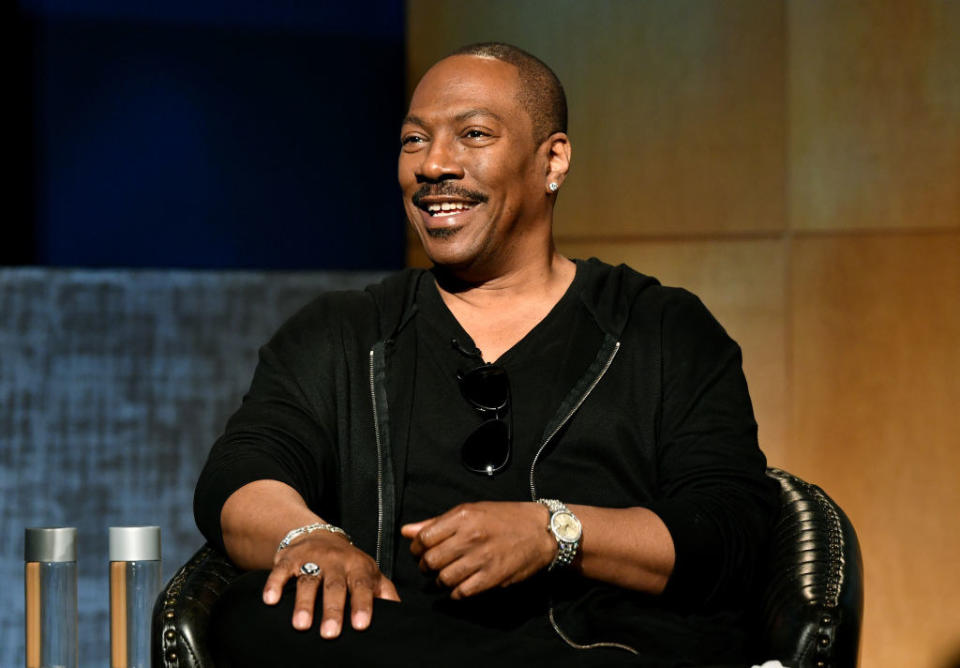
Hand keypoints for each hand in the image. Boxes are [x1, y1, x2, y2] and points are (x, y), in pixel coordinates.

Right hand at [262, 532, 399, 637]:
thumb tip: (401, 615)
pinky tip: (270, 600)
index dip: (362, 605)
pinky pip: (281, 571)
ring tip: (301, 626)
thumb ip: (385, 592)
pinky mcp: (289, 559)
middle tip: (330, 634)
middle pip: (334, 587)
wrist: (318, 535)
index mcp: (358, 567)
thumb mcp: (369, 573)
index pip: (362, 586)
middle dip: (333, 610)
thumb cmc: (348, 564)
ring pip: (308, 581)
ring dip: (304, 603)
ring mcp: (311, 560)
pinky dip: (274, 585)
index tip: (360, 626)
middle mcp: (336, 562)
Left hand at [400, 501, 555, 598]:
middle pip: (430, 561)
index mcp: (463, 516)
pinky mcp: (492, 578)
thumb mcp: (472, 511)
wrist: (540, 531)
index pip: (424, 537)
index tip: (420, 551)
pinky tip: (458, 587)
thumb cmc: (505, 518)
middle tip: (430, 566)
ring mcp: (482, 559)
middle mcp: (470, 537)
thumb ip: (438, 523)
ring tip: (445, 577)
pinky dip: (455, 593)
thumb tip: (407, 531)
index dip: (416, 548)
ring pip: (444, 579)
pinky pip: (462, 592)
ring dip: (439, 582)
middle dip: (425, 567)